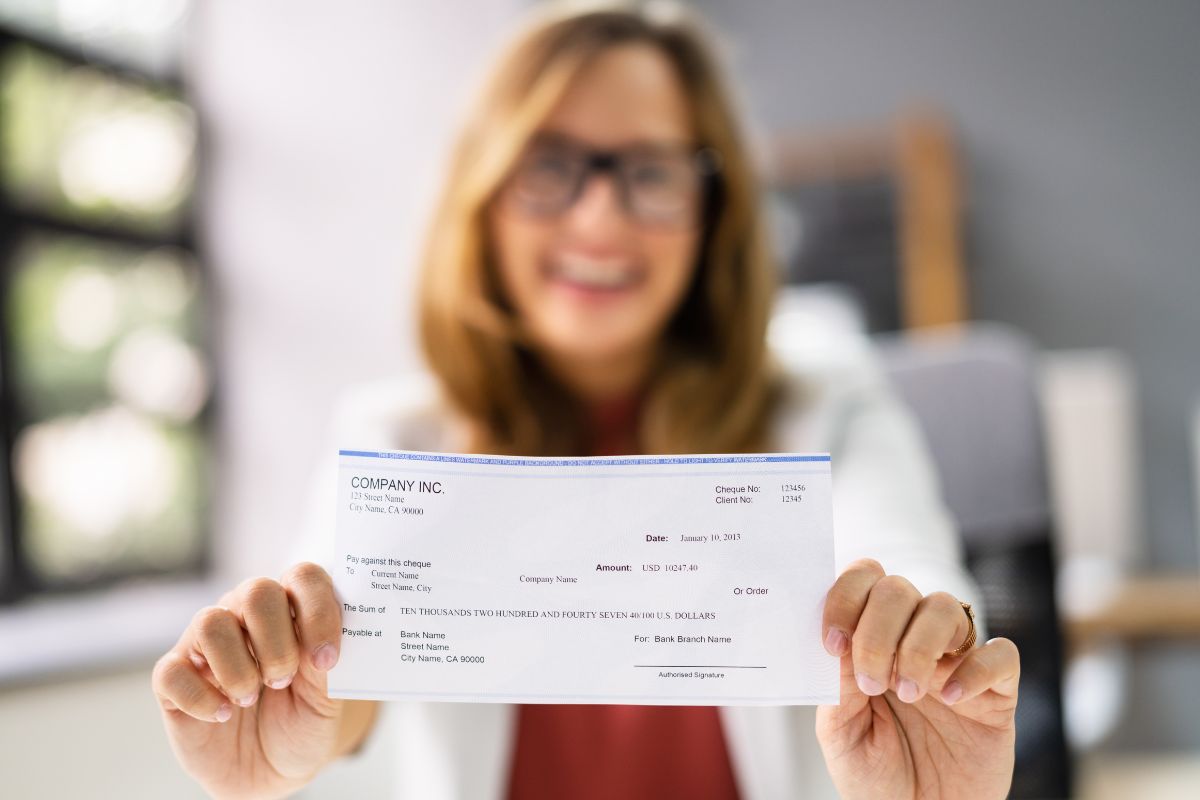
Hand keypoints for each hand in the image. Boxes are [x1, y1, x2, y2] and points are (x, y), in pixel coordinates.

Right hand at [152, 562, 350, 798]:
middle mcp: (245, 615)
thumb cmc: (301, 724)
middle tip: (283, 681)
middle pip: (257, 591)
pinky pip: (173, 672)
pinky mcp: (173, 678)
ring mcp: (206, 644)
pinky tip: (223, 715)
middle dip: (277, 642)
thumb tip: (319, 644)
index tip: (326, 659)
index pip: (304, 577)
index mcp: (290, 609)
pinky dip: (203, 698)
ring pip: (211, 622)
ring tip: (250, 698)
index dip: (318, 612)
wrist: (270, 774)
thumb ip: (324, 666)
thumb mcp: (326, 700)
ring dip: (239, 668)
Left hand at [815, 559, 1018, 799]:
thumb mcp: (840, 734)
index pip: (862, 581)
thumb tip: (843, 642)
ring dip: (920, 646)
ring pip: (946, 608)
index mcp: (869, 641)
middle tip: (873, 681)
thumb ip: (838, 687)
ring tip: (908, 693)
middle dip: (878, 629)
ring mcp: (955, 662)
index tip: (833, 642)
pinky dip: (976, 669)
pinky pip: (1002, 655)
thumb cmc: (875, 775)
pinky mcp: (997, 692)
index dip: (845, 597)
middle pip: (899, 589)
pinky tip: (952, 699)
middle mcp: (911, 641)